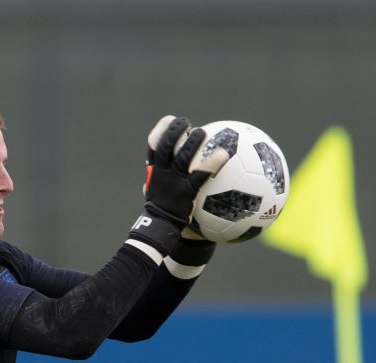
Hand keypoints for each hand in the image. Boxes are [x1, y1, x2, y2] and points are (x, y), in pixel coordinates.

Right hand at [128, 115, 228, 254]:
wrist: (159, 230)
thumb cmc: (162, 210)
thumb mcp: (155, 192)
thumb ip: (161, 179)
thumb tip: (166, 170)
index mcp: (154, 171)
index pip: (152, 145)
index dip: (161, 130)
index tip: (170, 120)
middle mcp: (162, 173)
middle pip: (166, 145)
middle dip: (175, 130)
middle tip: (187, 123)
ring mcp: (173, 182)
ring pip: (183, 156)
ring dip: (193, 141)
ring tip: (202, 133)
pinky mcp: (186, 192)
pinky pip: (201, 175)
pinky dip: (212, 163)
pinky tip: (223, 154)